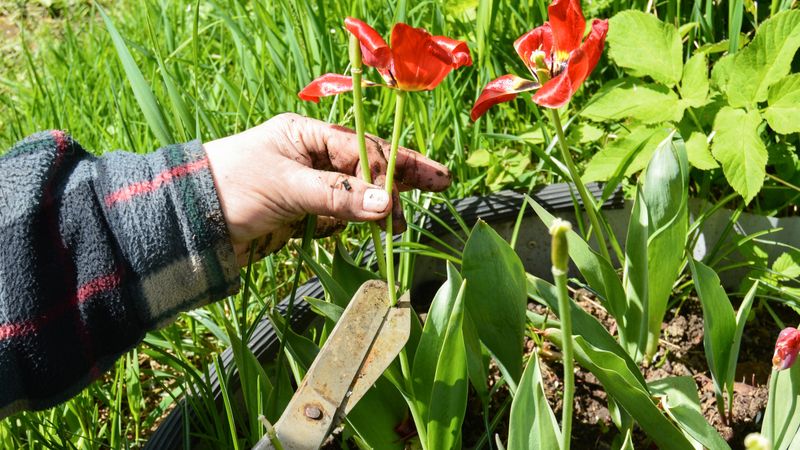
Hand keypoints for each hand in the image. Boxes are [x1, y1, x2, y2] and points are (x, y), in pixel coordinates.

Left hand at [204, 113, 451, 265]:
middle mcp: (313, 156)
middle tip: (441, 183)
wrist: (191, 224)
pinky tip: (377, 226)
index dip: (388, 169)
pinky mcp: (306, 212)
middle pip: (368, 164)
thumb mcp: (286, 186)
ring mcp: (312, 185)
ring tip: (403, 222)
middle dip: (403, 175)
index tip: (408, 193)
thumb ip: (337, 196)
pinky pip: (343, 214)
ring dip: (383, 204)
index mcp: (307, 135)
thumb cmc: (232, 188)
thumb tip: (386, 204)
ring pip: (360, 192)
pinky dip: (359, 222)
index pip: (360, 148)